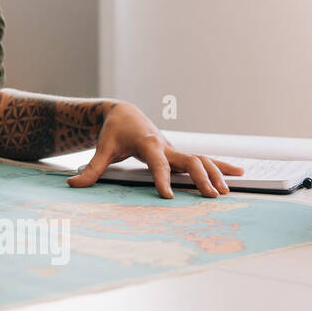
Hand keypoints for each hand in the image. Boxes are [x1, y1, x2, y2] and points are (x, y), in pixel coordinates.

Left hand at [65, 101, 245, 198]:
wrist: (123, 113)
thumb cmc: (112, 132)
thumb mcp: (101, 149)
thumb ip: (90, 168)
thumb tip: (72, 184)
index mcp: (147, 144)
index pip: (157, 163)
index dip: (162, 179)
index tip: (168, 197)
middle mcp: (165, 145)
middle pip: (188, 161)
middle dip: (200, 178)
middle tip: (211, 197)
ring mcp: (174, 148)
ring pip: (200, 160)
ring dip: (215, 175)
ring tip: (226, 193)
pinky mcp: (178, 152)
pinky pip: (203, 159)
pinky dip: (221, 166)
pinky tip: (239, 175)